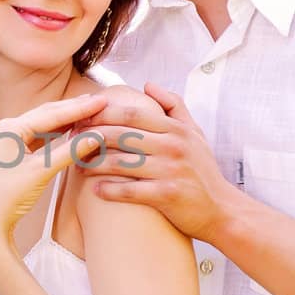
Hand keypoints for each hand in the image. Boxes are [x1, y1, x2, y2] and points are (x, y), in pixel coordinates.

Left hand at [0, 93, 107, 264]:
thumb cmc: (8, 197)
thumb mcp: (42, 172)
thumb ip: (70, 151)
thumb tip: (97, 136)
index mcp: (10, 128)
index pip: (52, 114)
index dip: (79, 108)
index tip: (102, 100)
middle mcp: (7, 128)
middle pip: (48, 114)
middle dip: (75, 109)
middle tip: (100, 101)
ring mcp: (8, 139)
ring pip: (44, 124)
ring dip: (67, 119)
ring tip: (90, 111)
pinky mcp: (12, 151)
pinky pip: (39, 136)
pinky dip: (57, 133)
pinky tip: (72, 128)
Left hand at [77, 82, 239, 242]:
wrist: (222, 210)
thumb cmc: (203, 170)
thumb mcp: (195, 133)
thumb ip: (174, 105)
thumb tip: (147, 84)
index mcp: (176, 129)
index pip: (132, 113)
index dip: (103, 114)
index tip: (83, 118)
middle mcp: (173, 146)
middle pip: (122, 134)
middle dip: (92, 136)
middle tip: (71, 140)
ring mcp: (170, 170)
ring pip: (121, 161)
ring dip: (94, 163)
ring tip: (77, 165)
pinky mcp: (167, 195)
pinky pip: (130, 190)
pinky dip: (109, 189)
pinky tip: (94, 190)